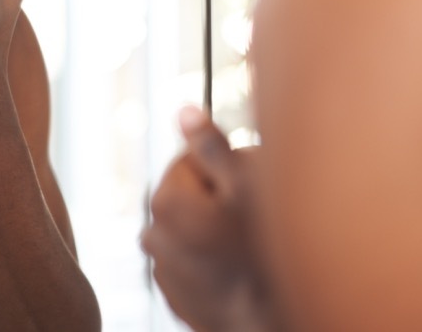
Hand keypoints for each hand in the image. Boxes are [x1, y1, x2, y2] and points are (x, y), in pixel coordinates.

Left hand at [142, 108, 277, 331]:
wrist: (268, 322)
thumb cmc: (262, 252)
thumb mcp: (246, 186)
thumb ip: (211, 145)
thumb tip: (183, 110)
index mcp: (164, 203)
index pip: (187, 159)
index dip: (220, 168)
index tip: (242, 187)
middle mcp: (152, 236)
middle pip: (186, 194)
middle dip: (213, 198)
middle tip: (247, 217)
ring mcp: (162, 269)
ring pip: (189, 228)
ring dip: (210, 229)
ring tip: (244, 244)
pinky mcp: (175, 294)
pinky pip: (191, 260)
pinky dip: (208, 258)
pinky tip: (236, 267)